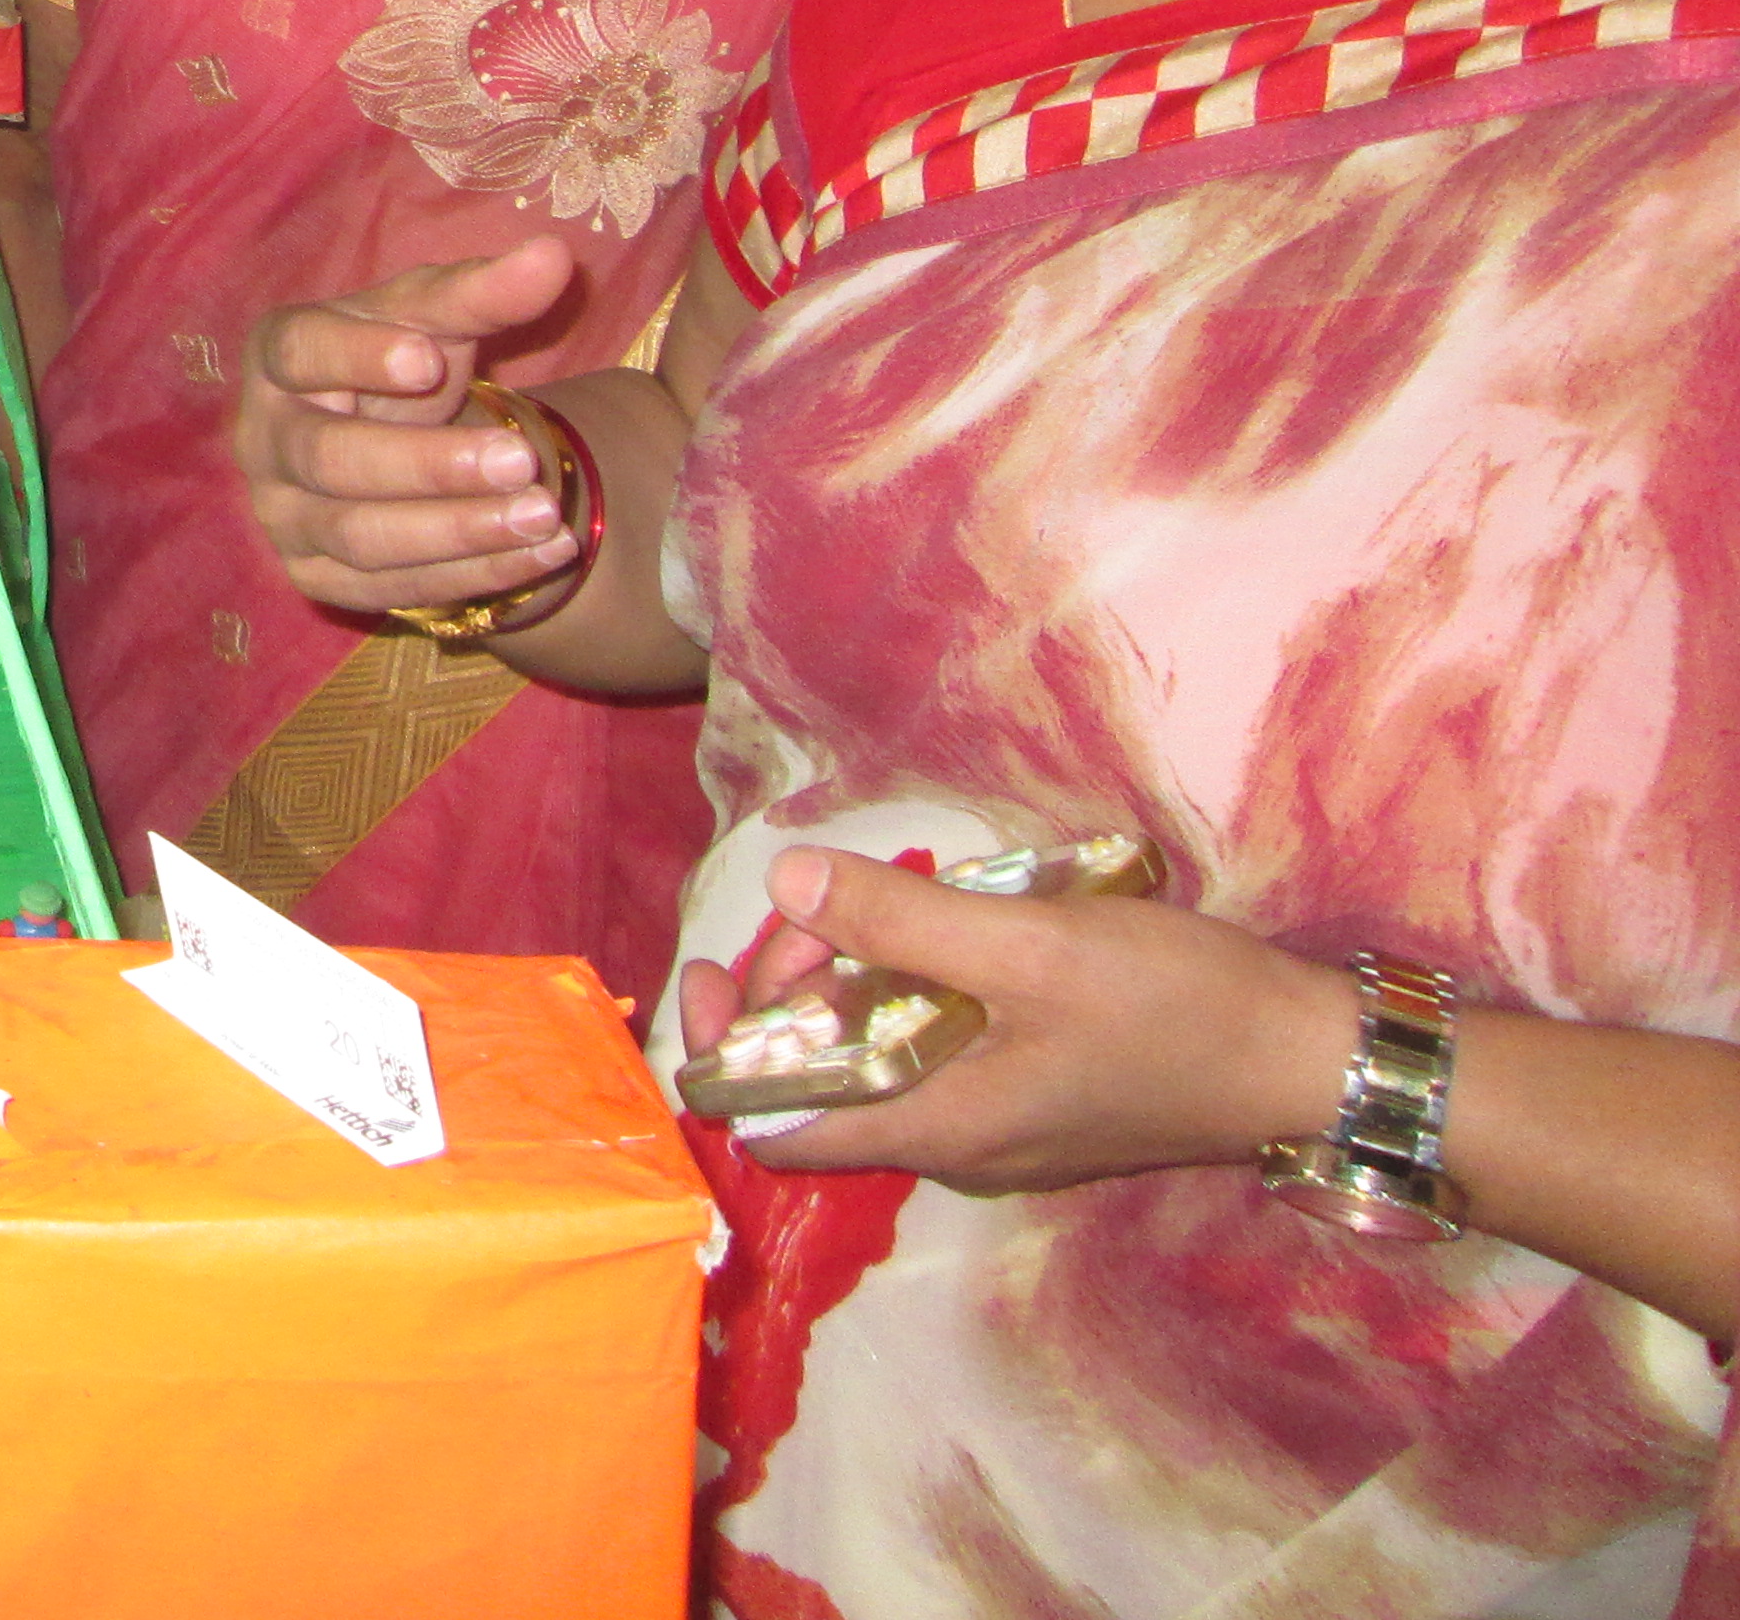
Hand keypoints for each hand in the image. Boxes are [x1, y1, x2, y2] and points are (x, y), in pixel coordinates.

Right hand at [232, 240, 587, 615]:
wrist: (383, 435)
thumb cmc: (404, 358)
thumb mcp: (435, 316)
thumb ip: (484, 291)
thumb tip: (554, 256)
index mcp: (280, 356)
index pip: (301, 352)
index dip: (357, 358)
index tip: (428, 358)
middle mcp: (265, 441)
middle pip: (330, 459)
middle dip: (428, 465)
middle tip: (522, 459)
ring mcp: (284, 516)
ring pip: (361, 536)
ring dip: (459, 530)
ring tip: (544, 514)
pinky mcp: (317, 577)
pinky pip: (392, 589)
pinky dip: (473, 574)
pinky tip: (543, 553)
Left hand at [682, 848, 1351, 1191]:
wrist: (1308, 1059)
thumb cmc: (1173, 1007)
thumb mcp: (1028, 947)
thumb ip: (900, 922)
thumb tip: (783, 882)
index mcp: (936, 1130)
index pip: (769, 1125)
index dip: (724, 1048)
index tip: (722, 963)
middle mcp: (955, 1148)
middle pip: (818, 1085)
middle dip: (794, 993)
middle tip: (826, 905)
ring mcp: (1000, 1129)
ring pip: (878, 1064)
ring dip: (857, 985)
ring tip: (887, 905)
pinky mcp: (1038, 1101)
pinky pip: (938, 1055)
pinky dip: (917, 996)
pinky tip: (950, 933)